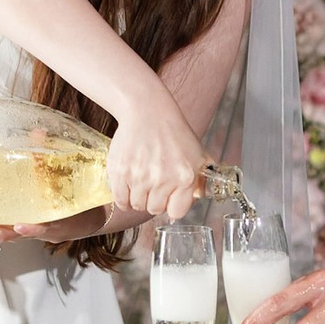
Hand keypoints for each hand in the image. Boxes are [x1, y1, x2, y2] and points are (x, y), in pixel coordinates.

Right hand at [105, 97, 211, 222]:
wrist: (147, 111)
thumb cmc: (173, 133)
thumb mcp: (197, 154)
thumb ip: (203, 179)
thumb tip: (204, 196)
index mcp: (184, 177)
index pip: (176, 212)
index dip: (171, 206)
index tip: (168, 199)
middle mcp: (162, 179)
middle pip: (154, 209)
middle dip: (154, 200)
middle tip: (154, 185)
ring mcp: (139, 176)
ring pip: (137, 205)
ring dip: (139, 197)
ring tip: (141, 181)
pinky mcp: (120, 172)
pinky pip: (120, 200)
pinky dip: (123, 197)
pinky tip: (128, 186)